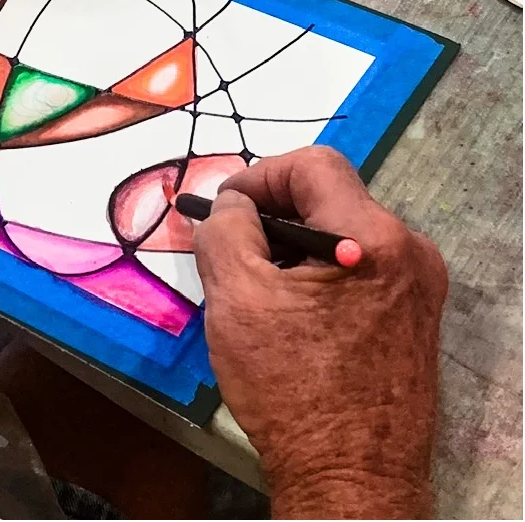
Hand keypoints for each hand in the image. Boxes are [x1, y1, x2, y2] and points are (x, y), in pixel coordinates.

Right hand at [192, 146, 446, 519]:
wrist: (351, 480)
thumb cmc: (291, 387)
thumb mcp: (236, 296)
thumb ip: (226, 229)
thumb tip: (232, 205)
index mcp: (374, 239)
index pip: (313, 165)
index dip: (260, 176)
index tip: (226, 210)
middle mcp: (409, 254)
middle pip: (330, 198)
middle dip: (272, 215)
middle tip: (232, 248)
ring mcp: (418, 290)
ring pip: (342, 235)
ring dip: (293, 247)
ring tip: (256, 288)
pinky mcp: (413, 321)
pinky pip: (359, 270)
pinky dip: (318, 276)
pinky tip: (289, 315)